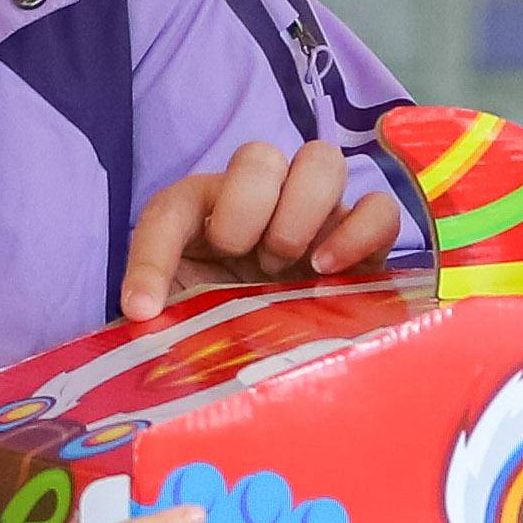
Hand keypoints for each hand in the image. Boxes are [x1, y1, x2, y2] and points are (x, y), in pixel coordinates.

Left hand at [120, 138, 402, 313]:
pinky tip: (331, 272)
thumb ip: (159, 320)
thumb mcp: (182, 329)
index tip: (145, 308)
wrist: (285, 367)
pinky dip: (360, 231)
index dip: (151, 258)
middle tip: (249, 261)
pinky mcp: (366, 245)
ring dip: (304, 208)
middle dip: (249, 206)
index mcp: (204, 220)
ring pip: (322, 160)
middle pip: (258, 156)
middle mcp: (262, 204)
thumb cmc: (226, 339)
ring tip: (291, 265)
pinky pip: (379, 209)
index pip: (171, 211)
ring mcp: (317, 218)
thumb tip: (142, 314)